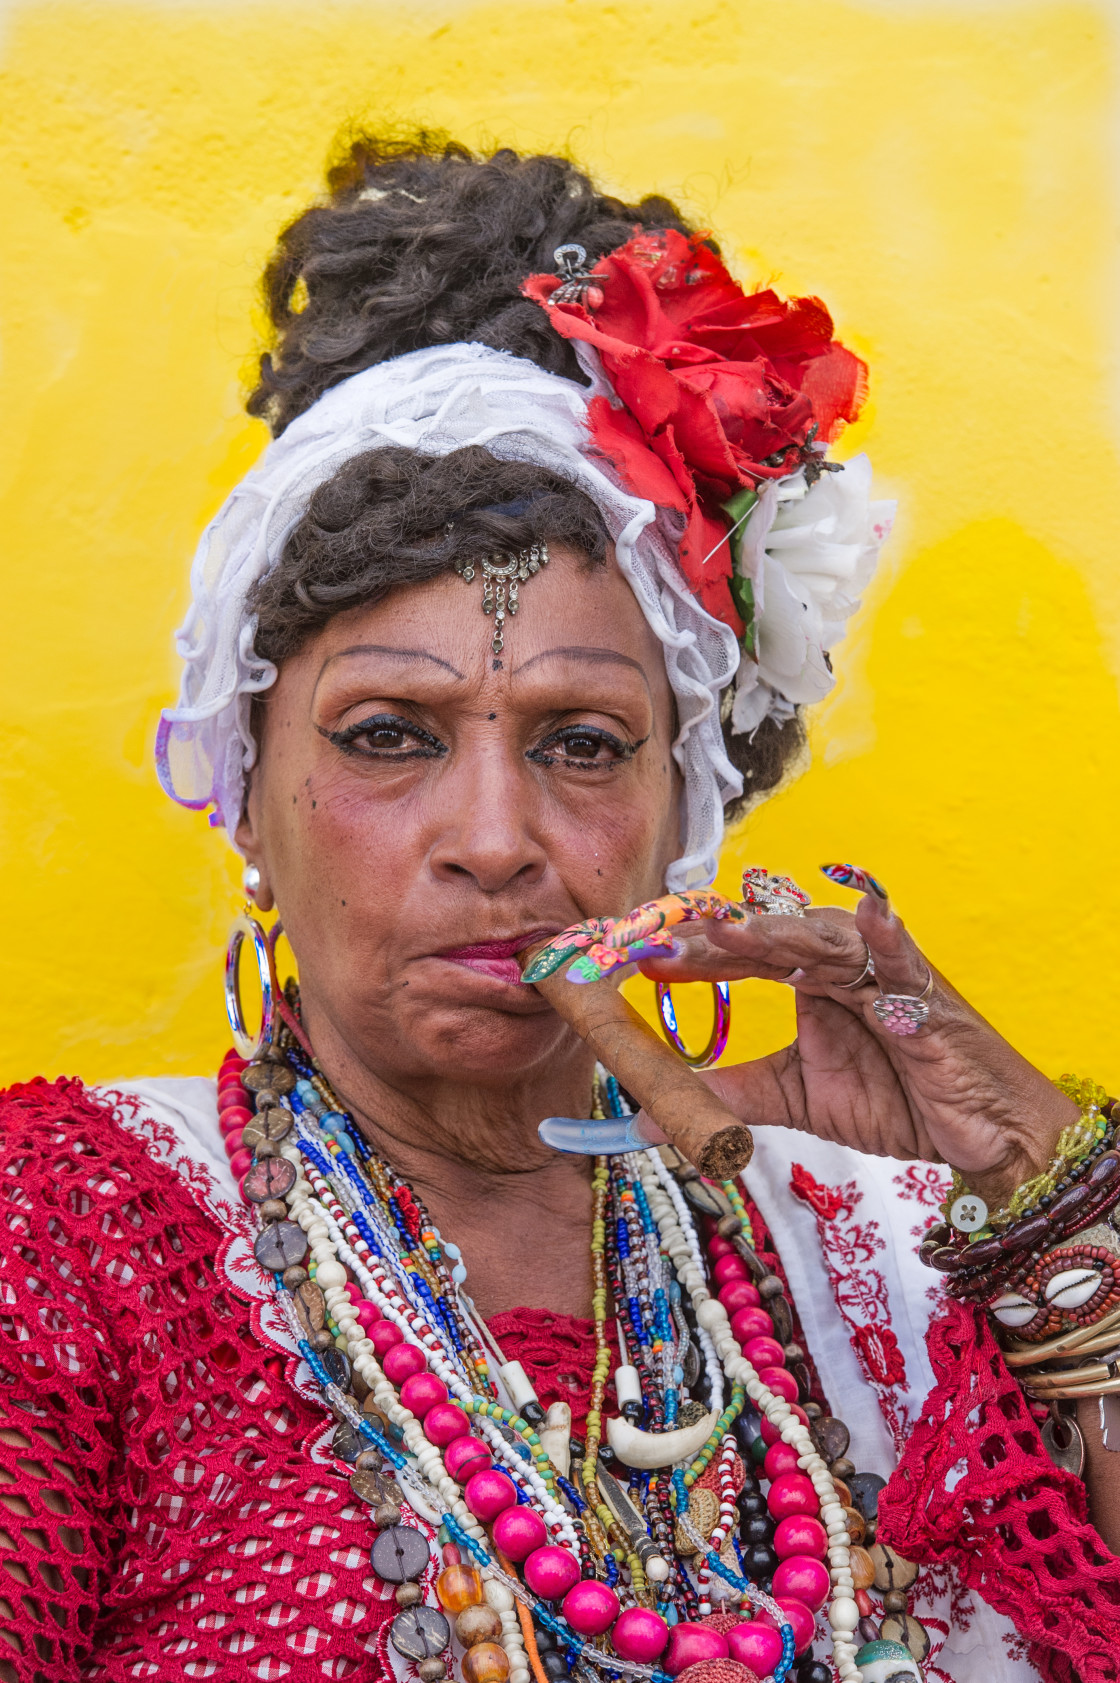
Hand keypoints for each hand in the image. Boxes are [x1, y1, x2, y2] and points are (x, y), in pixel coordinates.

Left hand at [630, 873, 1076, 1203]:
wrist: (978, 1131)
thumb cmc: (894, 1099)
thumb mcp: (794, 1097)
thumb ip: (728, 1096)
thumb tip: (647, 1118)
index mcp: (810, 979)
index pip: (745, 954)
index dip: (698, 954)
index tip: (644, 957)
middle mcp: (842, 965)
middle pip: (778, 935)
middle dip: (724, 937)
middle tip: (672, 941)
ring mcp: (885, 974)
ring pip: (829, 939)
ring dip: (781, 932)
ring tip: (733, 930)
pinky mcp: (928, 996)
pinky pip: (907, 959)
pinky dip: (888, 935)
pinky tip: (868, 913)